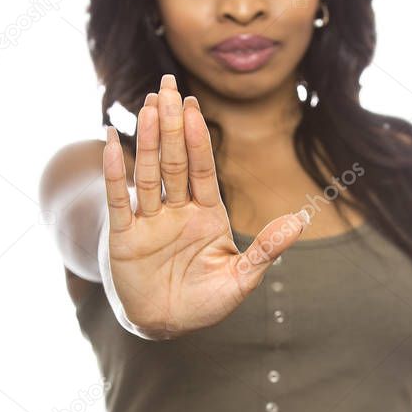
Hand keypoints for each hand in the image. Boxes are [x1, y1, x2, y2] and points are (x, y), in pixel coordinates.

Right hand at [102, 73, 309, 339]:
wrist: (165, 325)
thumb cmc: (204, 301)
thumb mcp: (241, 279)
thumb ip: (266, 250)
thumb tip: (299, 221)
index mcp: (206, 215)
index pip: (202, 169)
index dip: (197, 138)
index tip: (195, 105)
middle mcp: (176, 211)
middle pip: (173, 161)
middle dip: (172, 125)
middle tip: (168, 85)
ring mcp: (148, 222)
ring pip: (147, 173)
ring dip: (147, 139)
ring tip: (148, 105)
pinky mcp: (123, 238)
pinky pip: (118, 200)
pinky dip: (115, 172)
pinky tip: (113, 142)